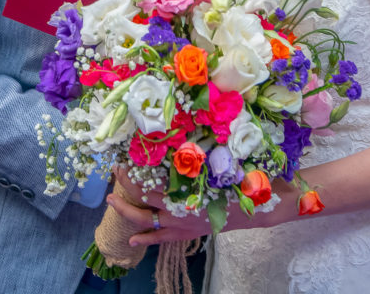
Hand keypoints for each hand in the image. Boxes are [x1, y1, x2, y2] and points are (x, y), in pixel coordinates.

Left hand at [107, 167, 268, 245]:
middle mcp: (179, 207)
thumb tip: (191, 128)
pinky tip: (132, 240)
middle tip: (114, 170)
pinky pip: (162, 239)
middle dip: (125, 183)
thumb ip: (204, 152)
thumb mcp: (223, 162)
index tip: (124, 157)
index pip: (151, 180)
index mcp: (186, 188)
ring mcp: (181, 223)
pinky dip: (146, 240)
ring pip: (145, 219)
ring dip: (125, 210)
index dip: (134, 171)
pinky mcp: (187, 233)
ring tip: (110, 200)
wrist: (259, 208)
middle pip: (143, 196)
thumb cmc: (241, 180)